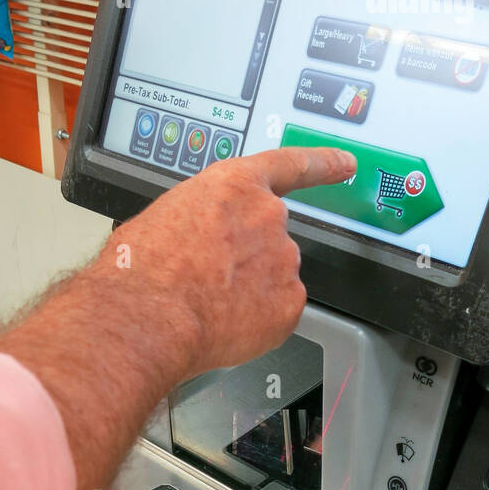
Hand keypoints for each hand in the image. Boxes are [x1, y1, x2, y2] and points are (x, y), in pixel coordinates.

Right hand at [98, 146, 356, 377]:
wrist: (147, 316)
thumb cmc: (142, 270)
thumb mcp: (163, 218)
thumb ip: (200, 219)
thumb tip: (197, 240)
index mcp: (235, 186)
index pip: (291, 166)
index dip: (322, 164)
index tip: (346, 163)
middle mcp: (268, 217)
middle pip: (271, 237)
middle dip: (248, 260)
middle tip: (209, 281)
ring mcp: (284, 260)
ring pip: (274, 278)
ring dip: (251, 291)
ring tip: (209, 305)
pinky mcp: (290, 303)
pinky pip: (279, 313)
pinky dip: (258, 322)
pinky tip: (226, 325)